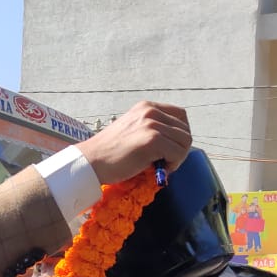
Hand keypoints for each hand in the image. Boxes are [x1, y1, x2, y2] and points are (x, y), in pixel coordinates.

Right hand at [77, 101, 191, 186]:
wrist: (90, 162)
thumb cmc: (109, 153)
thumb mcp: (132, 130)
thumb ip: (151, 129)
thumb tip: (174, 143)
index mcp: (146, 107)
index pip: (180, 116)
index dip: (179, 135)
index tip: (169, 150)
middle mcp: (151, 111)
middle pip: (185, 129)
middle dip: (180, 148)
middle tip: (166, 162)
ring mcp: (152, 125)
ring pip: (185, 141)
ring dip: (178, 157)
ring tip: (162, 166)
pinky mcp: (153, 140)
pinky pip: (178, 153)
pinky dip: (173, 164)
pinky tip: (159, 170)